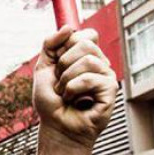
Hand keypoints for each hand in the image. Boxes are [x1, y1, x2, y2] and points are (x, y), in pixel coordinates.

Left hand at [32, 27, 116, 148]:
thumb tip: (68, 26)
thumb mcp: (43, 68)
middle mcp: (99, 64)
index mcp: (85, 57)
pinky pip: (90, 78)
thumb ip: (50, 45)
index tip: (57, 63)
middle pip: (86, 43)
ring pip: (87, 60)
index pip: (85, 34)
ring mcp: (106, 76)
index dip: (67, 45)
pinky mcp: (110, 90)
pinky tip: (75, 101)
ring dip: (67, 79)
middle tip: (61, 81)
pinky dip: (73, 89)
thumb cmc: (51, 103)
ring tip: (66, 94)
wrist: (55, 127)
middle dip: (63, 63)